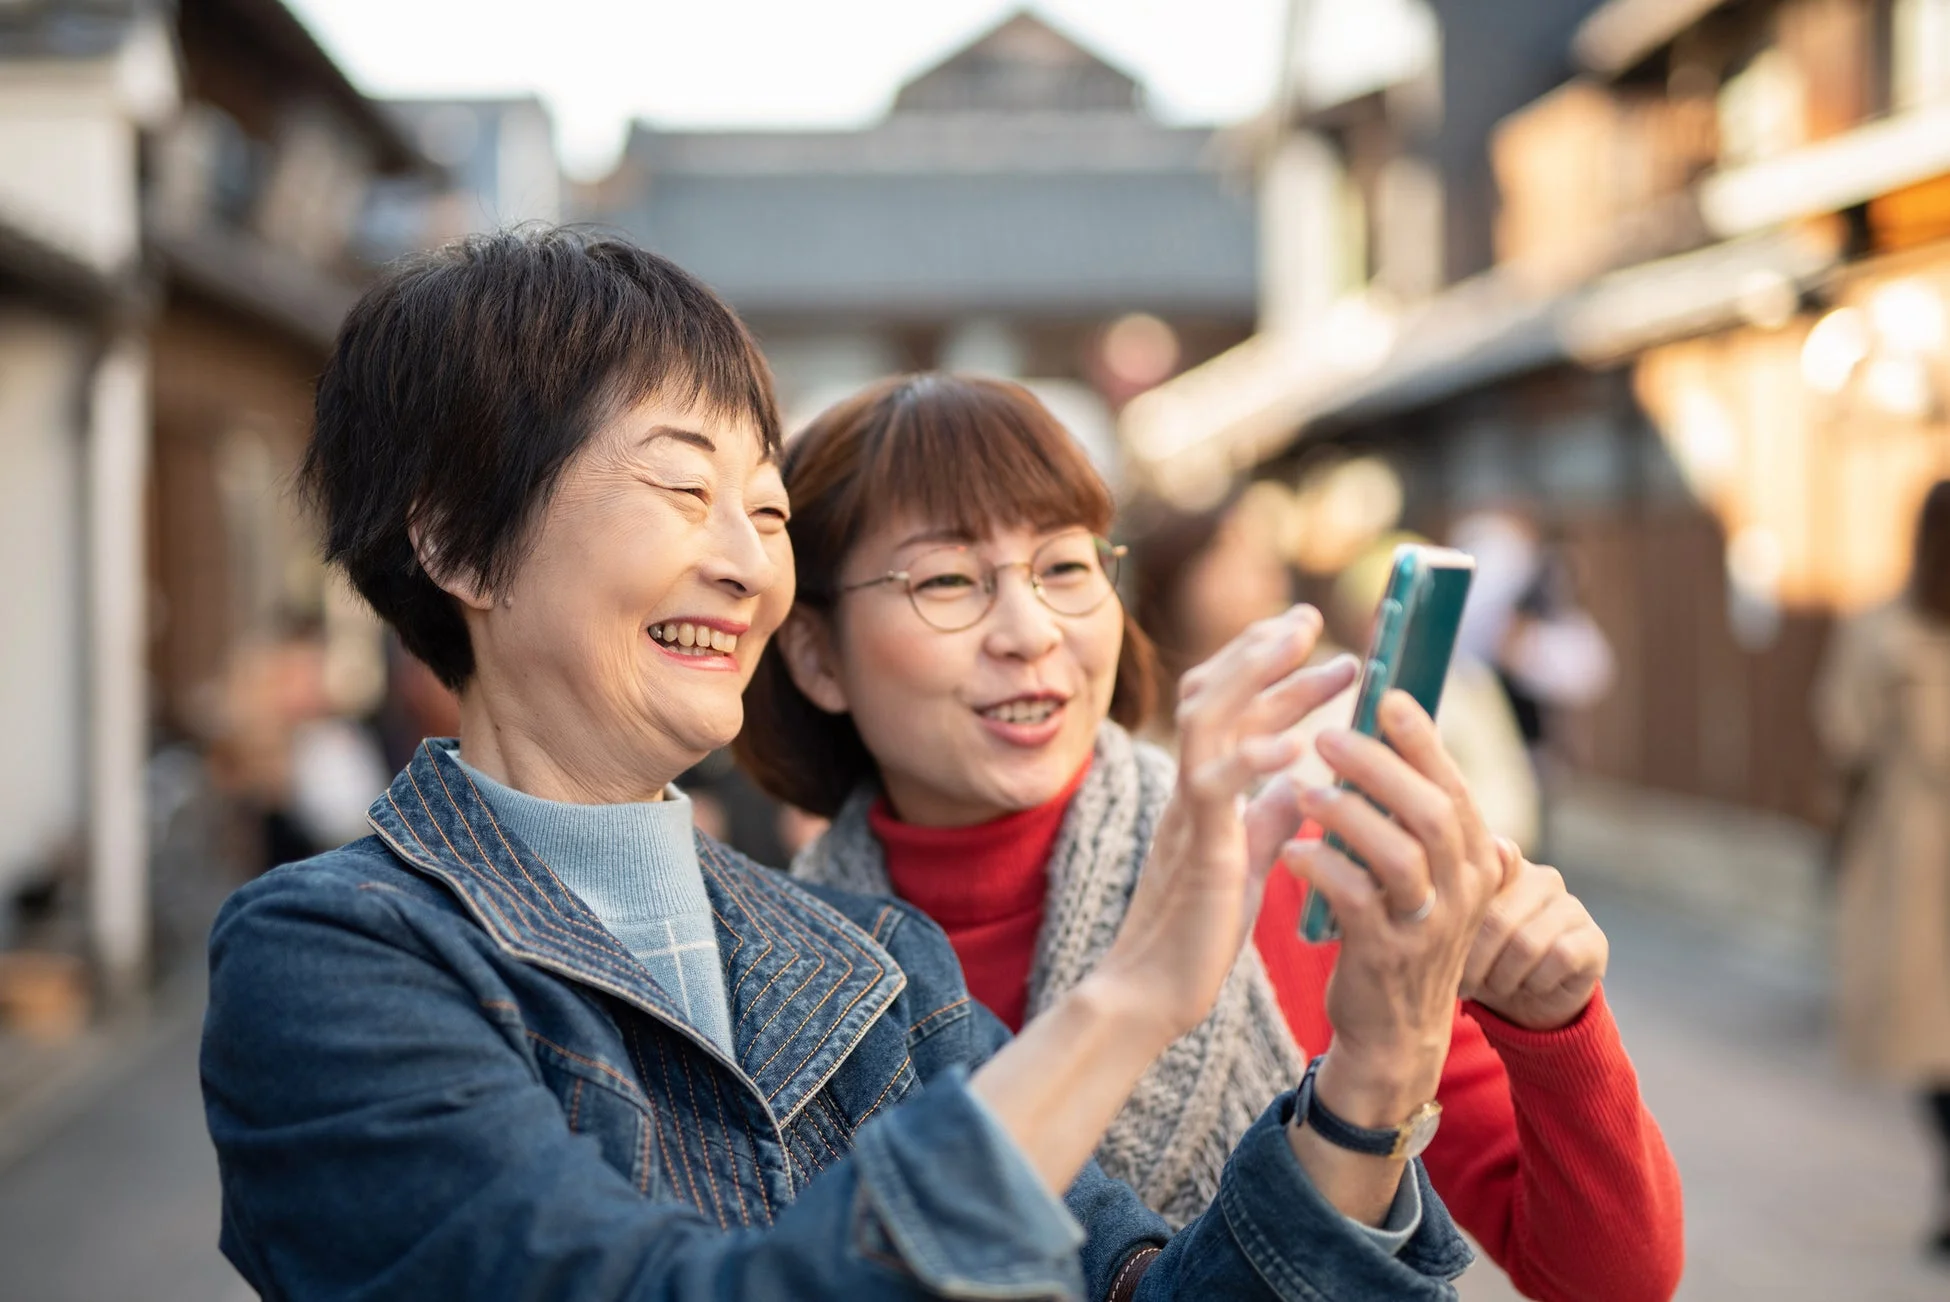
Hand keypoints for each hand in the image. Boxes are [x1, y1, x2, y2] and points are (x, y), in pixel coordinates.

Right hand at [1098, 606, 1357, 1042]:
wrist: (1151, 994)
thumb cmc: (1194, 935)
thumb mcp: (1244, 863)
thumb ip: (1267, 818)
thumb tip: (1297, 782)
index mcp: (1203, 790)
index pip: (1228, 706)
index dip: (1264, 665)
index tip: (1308, 634)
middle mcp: (1188, 788)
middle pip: (1215, 692)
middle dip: (1265, 650)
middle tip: (1312, 618)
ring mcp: (1188, 812)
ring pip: (1207, 717)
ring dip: (1258, 675)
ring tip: (1307, 647)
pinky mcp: (1197, 847)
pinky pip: (1216, 787)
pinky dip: (1254, 755)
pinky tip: (1297, 741)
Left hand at [1283, 691, 1504, 1123]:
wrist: (1391, 1030)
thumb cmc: (1394, 931)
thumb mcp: (1419, 873)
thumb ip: (1410, 815)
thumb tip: (1383, 735)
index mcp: (1473, 860)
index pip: (1453, 786)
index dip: (1421, 740)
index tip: (1386, 697)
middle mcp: (1460, 890)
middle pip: (1430, 812)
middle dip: (1377, 767)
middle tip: (1326, 738)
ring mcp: (1425, 926)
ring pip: (1398, 854)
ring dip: (1346, 814)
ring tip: (1301, 791)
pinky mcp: (1384, 957)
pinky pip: (1355, 900)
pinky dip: (1320, 868)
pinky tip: (1290, 850)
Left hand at [1462, 840, 1607, 1030]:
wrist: (1526, 1001)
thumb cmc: (1483, 959)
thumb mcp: (1459, 933)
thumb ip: (1454, 903)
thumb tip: (1451, 882)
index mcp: (1504, 866)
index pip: (1481, 874)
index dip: (1460, 916)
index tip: (1445, 943)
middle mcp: (1542, 878)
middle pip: (1497, 918)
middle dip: (1475, 961)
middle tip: (1463, 984)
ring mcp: (1571, 906)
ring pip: (1526, 943)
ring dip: (1503, 977)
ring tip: (1495, 986)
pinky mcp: (1593, 939)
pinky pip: (1559, 958)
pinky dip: (1536, 982)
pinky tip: (1530, 986)